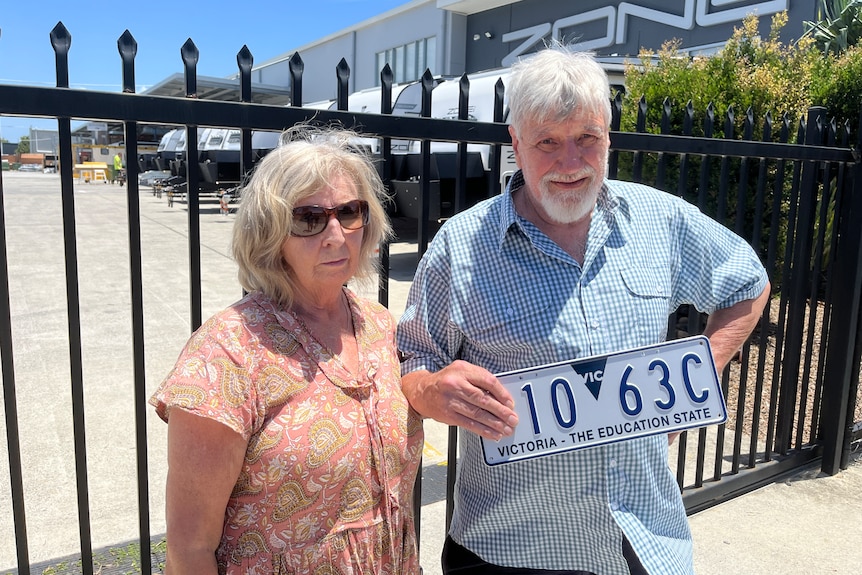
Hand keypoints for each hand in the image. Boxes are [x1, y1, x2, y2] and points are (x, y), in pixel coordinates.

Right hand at [402, 360, 518, 440]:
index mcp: (462, 370)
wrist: (421, 391)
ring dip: (494, 423)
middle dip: (501, 411)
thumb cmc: (446, 380)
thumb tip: (500, 396)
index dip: (501, 394)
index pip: (487, 381)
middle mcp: (456, 384)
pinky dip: (483, 430)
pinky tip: (493, 433)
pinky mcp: (448, 415)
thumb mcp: (462, 371)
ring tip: (506, 429)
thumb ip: (479, 378)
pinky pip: (469, 424)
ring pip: (477, 414)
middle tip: (512, 419)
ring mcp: (451, 401)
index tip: (510, 403)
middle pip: (483, 399)